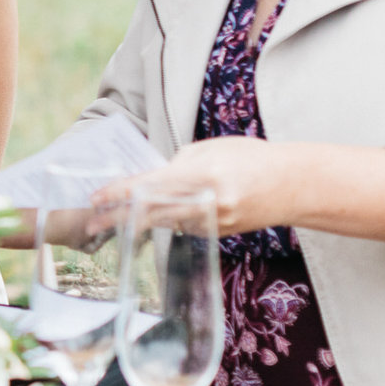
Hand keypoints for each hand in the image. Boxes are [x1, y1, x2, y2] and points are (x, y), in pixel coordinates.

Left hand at [93, 138, 384, 245]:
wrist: (294, 185)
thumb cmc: (250, 158)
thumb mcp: (210, 150)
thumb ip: (177, 164)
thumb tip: (149, 178)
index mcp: (203, 176)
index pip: (152, 186)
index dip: (120, 193)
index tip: (96, 198)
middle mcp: (208, 203)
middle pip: (153, 213)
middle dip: (119, 218)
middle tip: (90, 223)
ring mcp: (216, 223)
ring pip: (166, 223)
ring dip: (138, 223)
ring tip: (110, 223)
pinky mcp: (221, 235)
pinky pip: (186, 227)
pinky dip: (170, 222)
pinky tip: (159, 218)